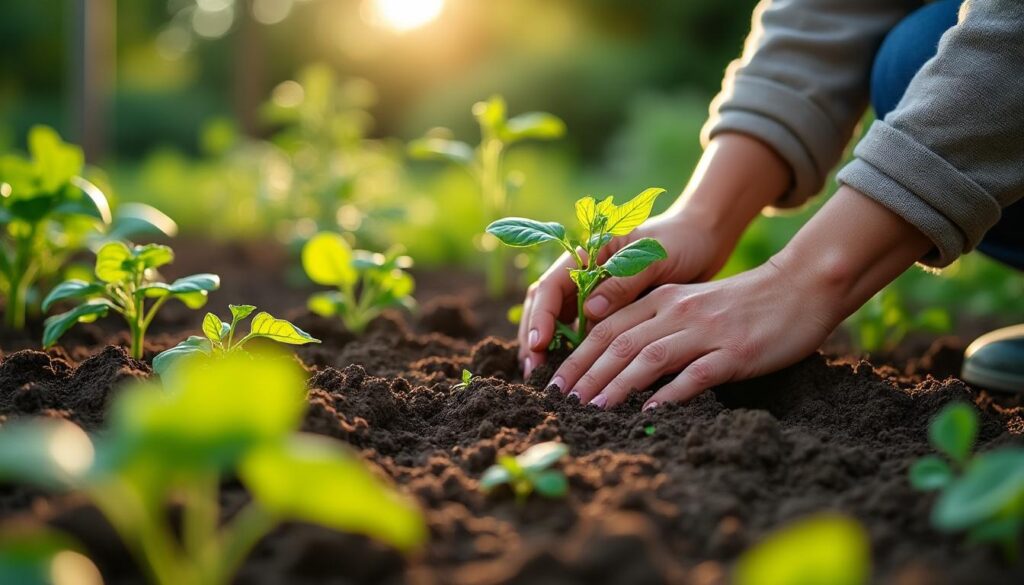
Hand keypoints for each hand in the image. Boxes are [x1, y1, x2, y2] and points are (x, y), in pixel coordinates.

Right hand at [516, 212, 727, 375]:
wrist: (704, 240)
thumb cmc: (680, 240)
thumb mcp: (652, 256)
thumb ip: (623, 281)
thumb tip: (590, 312)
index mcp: (586, 255)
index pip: (549, 286)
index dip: (540, 316)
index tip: (539, 344)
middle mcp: (583, 276)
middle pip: (545, 308)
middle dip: (535, 339)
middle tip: (536, 372)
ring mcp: (594, 294)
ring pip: (559, 324)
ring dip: (550, 351)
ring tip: (549, 380)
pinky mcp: (610, 312)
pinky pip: (584, 334)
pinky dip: (576, 355)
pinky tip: (577, 376)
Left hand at [546, 187, 933, 409]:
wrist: (800, 287)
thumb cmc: (743, 302)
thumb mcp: (691, 303)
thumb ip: (657, 323)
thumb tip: (620, 357)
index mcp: (663, 299)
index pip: (607, 327)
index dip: (577, 355)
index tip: (554, 382)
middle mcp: (677, 312)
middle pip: (619, 343)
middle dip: (585, 374)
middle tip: (561, 401)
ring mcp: (705, 332)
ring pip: (648, 358)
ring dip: (616, 386)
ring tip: (592, 410)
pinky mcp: (734, 352)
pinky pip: (696, 375)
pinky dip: (670, 394)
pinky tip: (650, 412)